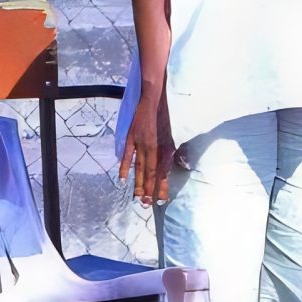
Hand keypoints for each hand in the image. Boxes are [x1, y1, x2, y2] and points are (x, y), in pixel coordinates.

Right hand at [117, 88, 182, 204]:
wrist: (153, 96)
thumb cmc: (164, 114)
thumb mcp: (172, 134)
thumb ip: (173, 150)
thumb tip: (179, 165)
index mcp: (164, 147)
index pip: (162, 171)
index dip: (161, 186)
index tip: (161, 200)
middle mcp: (152, 147)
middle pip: (150, 173)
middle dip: (148, 190)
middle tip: (146, 205)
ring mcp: (140, 143)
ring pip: (139, 167)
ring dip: (138, 183)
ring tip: (137, 197)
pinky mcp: (131, 137)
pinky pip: (128, 155)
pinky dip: (125, 167)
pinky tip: (123, 179)